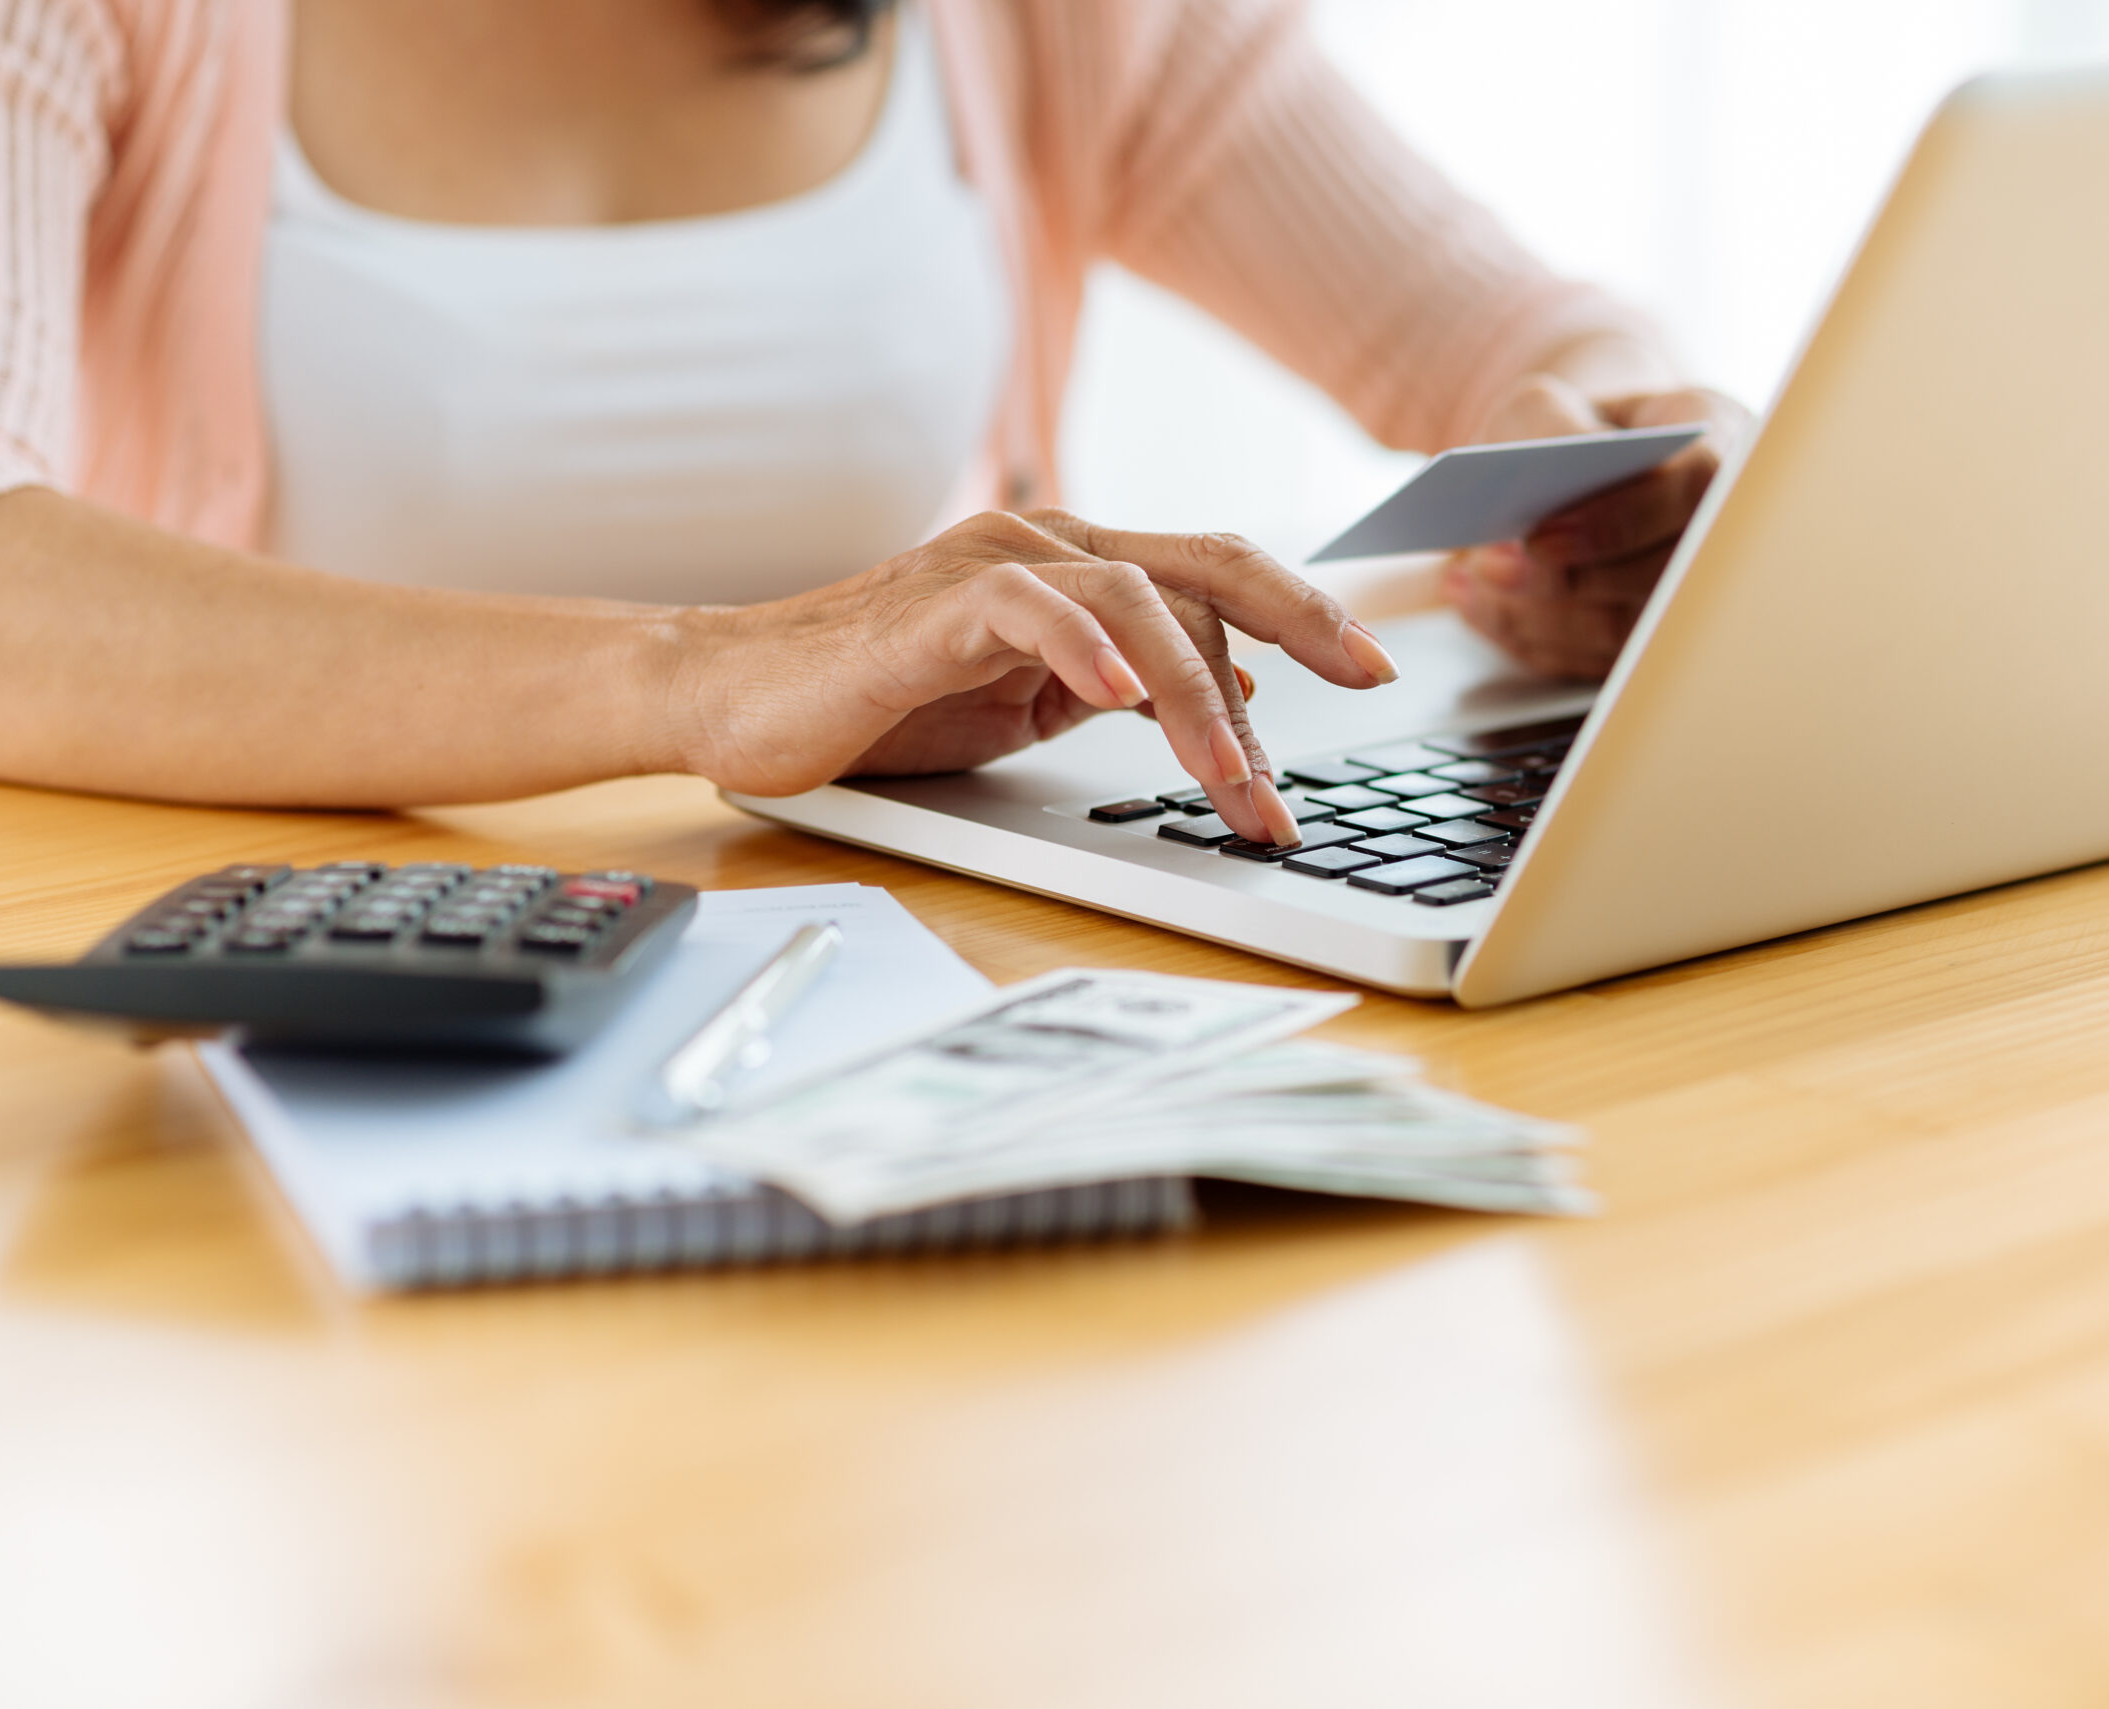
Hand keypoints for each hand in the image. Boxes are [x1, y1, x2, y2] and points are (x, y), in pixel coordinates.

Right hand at [667, 509, 1401, 843]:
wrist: (735, 696)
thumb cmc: (875, 704)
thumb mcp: (1023, 706)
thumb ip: (1114, 690)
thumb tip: (1218, 704)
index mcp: (1076, 569)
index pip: (1212, 576)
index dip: (1301, 615)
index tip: (1373, 668)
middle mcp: (1043, 545)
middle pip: (1203, 563)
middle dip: (1300, 621)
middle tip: (1369, 678)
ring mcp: (988, 566)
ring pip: (1134, 600)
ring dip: (1199, 698)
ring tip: (1235, 780)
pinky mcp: (931, 605)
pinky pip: (1028, 606)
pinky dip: (1086, 648)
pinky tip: (1126, 697)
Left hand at [1443, 379, 1752, 679]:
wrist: (1574, 464)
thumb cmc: (1566, 429)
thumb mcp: (1548, 405)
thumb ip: (1549, 430)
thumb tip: (1545, 482)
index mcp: (1715, 450)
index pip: (1693, 490)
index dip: (1616, 521)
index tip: (1540, 537)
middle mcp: (1717, 529)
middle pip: (1658, 576)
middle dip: (1564, 580)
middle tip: (1489, 566)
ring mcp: (1687, 593)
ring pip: (1621, 630)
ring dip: (1535, 614)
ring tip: (1468, 581)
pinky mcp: (1647, 640)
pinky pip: (1592, 660)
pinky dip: (1526, 637)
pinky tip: (1477, 605)